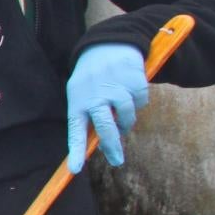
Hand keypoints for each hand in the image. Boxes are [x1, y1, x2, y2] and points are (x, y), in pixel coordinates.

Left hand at [66, 43, 149, 172]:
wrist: (109, 44)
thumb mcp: (81, 93)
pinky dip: (137, 102)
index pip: (75, 131)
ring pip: (127, 118)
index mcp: (78, 102)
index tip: (75, 170)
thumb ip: (89, 116)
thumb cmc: (92, 77)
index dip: (76, 152)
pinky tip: (129, 90)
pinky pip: (140, 104)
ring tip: (121, 112)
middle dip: (111, 146)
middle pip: (106, 128)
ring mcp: (116, 90)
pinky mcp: (135, 83)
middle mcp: (96, 97)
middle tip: (116, 161)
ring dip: (126, 121)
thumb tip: (102, 144)